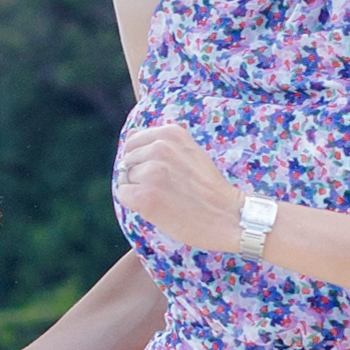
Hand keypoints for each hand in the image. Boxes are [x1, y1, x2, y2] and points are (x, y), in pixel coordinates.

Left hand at [114, 117, 266, 256]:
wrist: (227, 216)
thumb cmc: (208, 188)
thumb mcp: (188, 152)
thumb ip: (158, 143)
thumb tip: (130, 132)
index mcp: (171, 133)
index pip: (133, 142)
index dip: (141, 160)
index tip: (161, 174)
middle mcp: (159, 148)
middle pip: (127, 160)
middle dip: (138, 175)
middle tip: (165, 189)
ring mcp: (151, 171)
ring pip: (124, 178)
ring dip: (137, 189)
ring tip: (164, 197)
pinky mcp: (145, 195)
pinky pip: (122, 194)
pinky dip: (134, 204)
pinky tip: (155, 207)